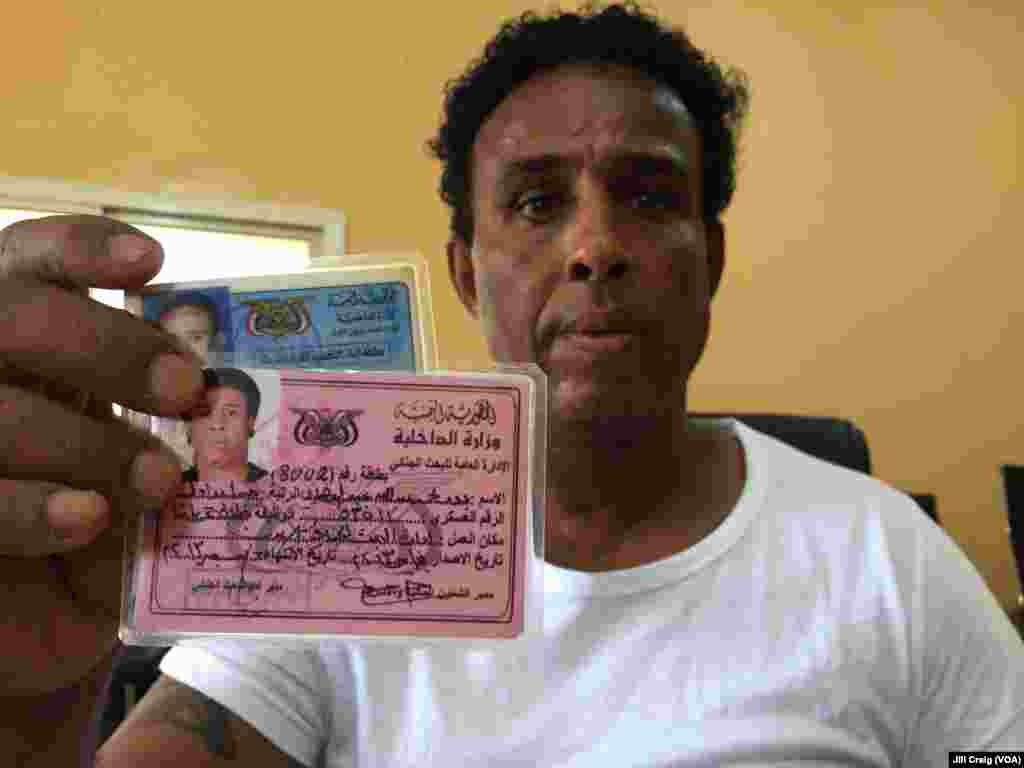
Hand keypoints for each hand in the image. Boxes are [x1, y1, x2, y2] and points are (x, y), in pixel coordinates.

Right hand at [0, 215, 205, 694]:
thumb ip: (161, 421)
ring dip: (85, 441)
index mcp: (22, 341)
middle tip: (183, 387)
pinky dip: (34, 509)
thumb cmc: (102, 519)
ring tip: (158, 481)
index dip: (80, 247)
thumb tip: (226, 394)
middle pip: (11, 319)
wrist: (42, 624)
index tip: (153, 262)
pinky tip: (88, 517)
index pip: (29, 261)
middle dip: (104, 346)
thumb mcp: (136, 459)